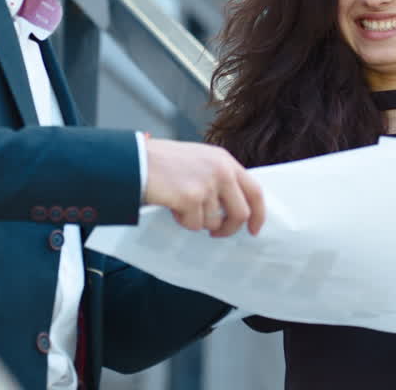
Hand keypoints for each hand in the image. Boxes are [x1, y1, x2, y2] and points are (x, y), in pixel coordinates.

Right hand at [143, 138, 265, 236]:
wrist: (137, 161)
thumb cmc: (164, 162)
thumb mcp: (200, 160)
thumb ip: (219, 177)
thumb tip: (233, 207)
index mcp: (225, 160)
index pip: (255, 190)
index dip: (258, 214)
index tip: (254, 228)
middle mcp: (221, 170)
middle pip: (241, 213)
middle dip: (229, 228)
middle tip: (217, 234)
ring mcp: (208, 184)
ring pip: (214, 222)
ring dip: (197, 221)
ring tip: (181, 205)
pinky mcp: (192, 197)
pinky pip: (194, 224)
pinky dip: (183, 221)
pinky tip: (173, 206)